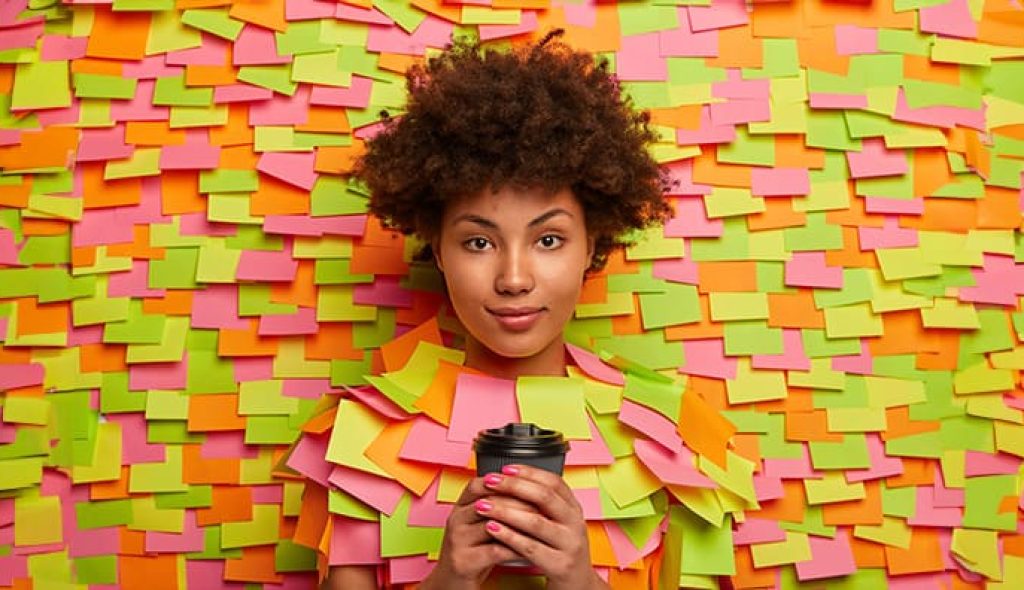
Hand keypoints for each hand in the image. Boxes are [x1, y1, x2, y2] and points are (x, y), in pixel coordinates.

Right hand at [419, 474, 532, 589]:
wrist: (451, 583)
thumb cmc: (472, 552)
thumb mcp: (480, 525)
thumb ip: (497, 508)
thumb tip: (531, 493)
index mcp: (460, 507)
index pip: (480, 484)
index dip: (505, 482)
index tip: (529, 485)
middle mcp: (456, 519)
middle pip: (489, 502)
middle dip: (520, 502)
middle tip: (543, 506)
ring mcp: (458, 540)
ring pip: (493, 524)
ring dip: (520, 525)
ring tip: (541, 526)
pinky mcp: (463, 561)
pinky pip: (494, 551)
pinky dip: (515, 548)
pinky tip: (529, 549)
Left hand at [475, 465, 606, 589]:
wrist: (578, 585)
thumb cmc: (561, 550)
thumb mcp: (559, 523)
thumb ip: (543, 504)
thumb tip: (512, 479)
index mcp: (574, 509)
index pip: (554, 482)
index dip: (529, 472)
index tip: (506, 468)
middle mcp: (575, 524)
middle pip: (545, 497)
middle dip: (514, 486)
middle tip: (490, 481)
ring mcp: (569, 545)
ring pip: (536, 522)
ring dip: (506, 511)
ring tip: (484, 505)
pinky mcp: (560, 565)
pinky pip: (530, 548)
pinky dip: (509, 537)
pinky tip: (492, 529)